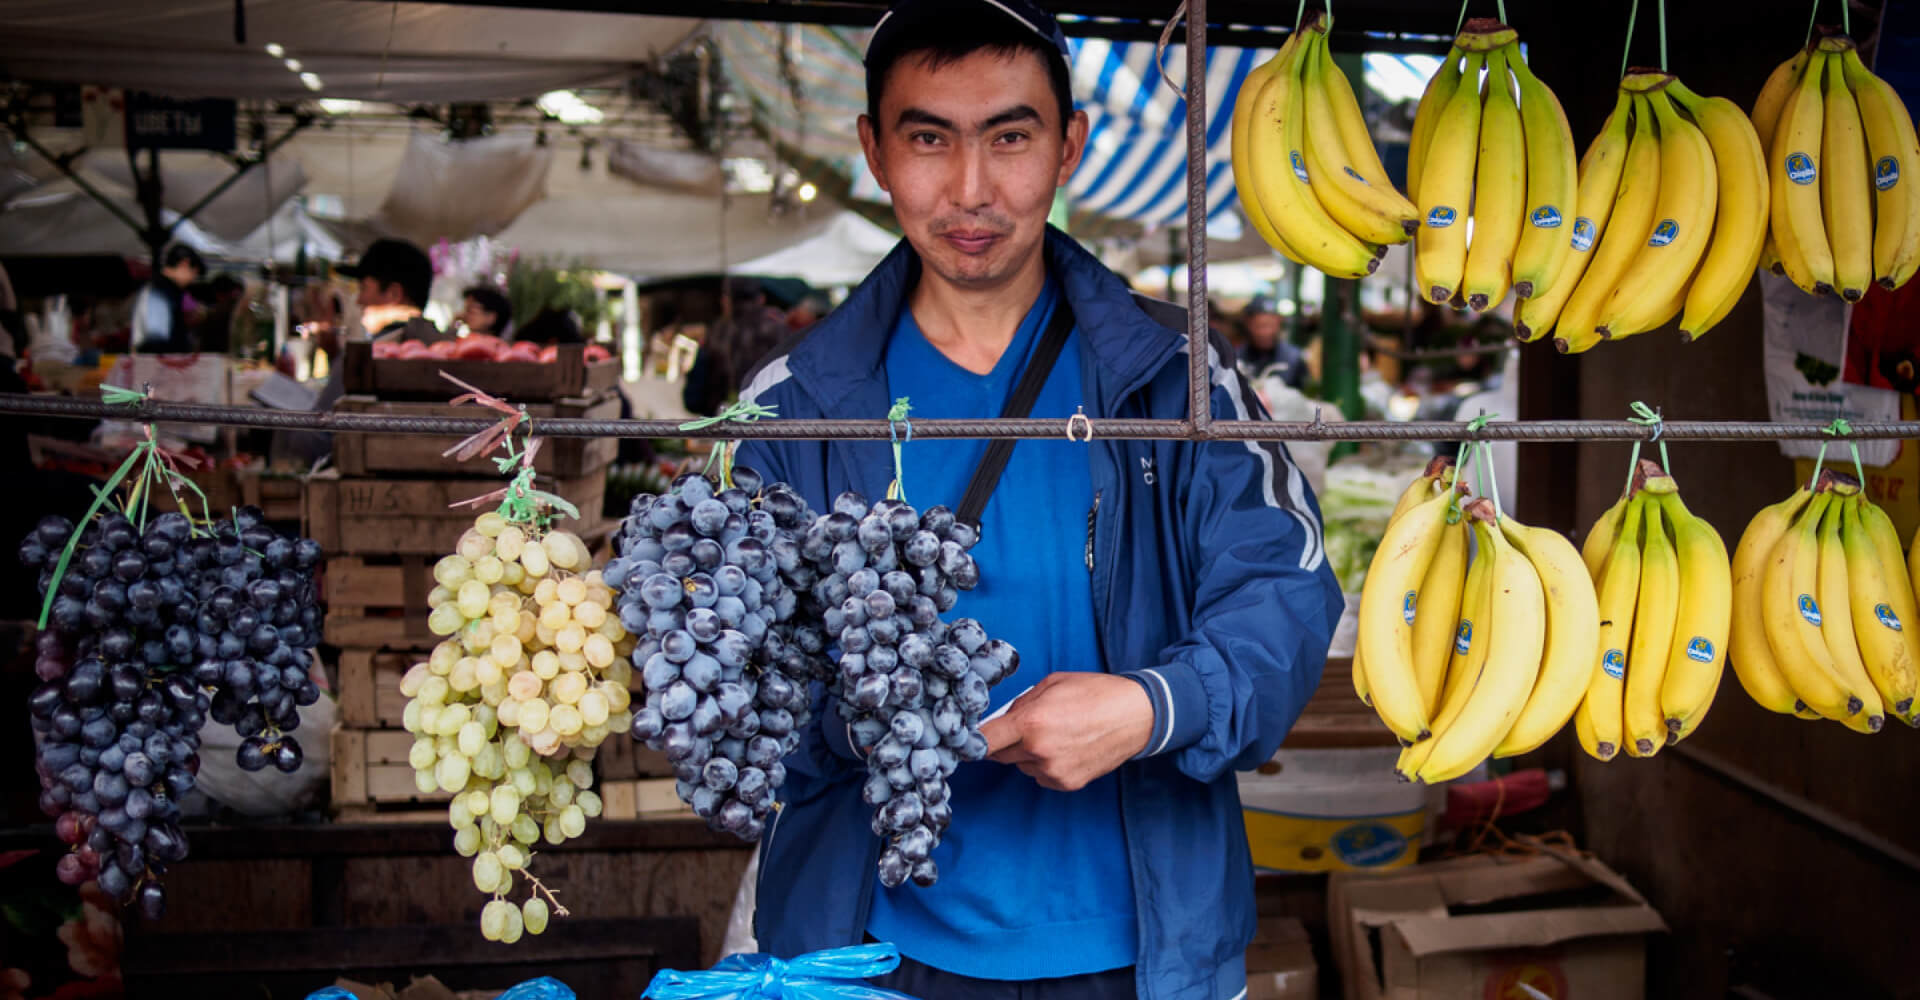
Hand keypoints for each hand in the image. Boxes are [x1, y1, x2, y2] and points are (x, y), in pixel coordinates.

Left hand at [980, 672, 1154, 791]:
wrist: (1137, 716)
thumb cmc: (1096, 693)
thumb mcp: (1052, 684)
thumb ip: (1021, 703)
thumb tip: (1001, 718)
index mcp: (1031, 723)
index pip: (984, 740)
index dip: (971, 739)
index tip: (965, 738)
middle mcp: (1039, 751)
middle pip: (999, 755)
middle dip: (1005, 741)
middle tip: (1025, 725)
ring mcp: (1053, 771)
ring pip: (1021, 765)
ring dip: (1027, 753)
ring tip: (1055, 733)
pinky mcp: (1067, 784)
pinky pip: (1041, 775)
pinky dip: (1045, 764)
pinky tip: (1066, 747)